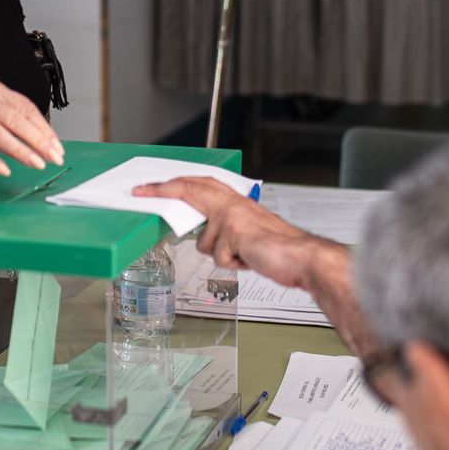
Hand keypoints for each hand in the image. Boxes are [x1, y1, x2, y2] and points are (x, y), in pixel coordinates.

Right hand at [0, 71, 63, 176]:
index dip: (44, 128)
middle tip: (55, 158)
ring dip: (21, 150)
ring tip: (38, 164)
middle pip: (17, 120)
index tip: (56, 146)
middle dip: (39, 141)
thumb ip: (6, 114)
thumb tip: (33, 138)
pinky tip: (3, 170)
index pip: (26, 109)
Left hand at [132, 177, 318, 286]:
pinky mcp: (233, 232)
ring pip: (204, 241)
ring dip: (221, 254)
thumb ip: (227, 230)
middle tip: (144, 191)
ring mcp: (232, 216)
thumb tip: (207, 238)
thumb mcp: (249, 234)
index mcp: (238, 201)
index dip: (175, 184)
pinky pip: (218, 257)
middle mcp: (234, 204)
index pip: (201, 185)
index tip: (152, 187)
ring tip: (244, 255)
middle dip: (165, 191)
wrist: (304, 258)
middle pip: (192, 190)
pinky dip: (233, 265)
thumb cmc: (283, 249)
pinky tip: (249, 260)